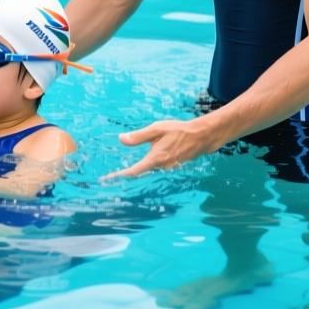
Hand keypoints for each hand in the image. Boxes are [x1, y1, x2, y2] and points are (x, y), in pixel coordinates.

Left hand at [103, 118, 218, 179]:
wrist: (201, 137)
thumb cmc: (178, 130)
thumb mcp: (157, 129)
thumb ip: (139, 136)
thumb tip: (121, 139)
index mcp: (155, 158)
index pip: (134, 171)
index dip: (119, 175)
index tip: (107, 179)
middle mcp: (161, 166)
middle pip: (140, 172)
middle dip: (126, 173)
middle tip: (110, 177)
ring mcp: (167, 167)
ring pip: (149, 168)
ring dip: (139, 167)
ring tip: (125, 171)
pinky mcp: (172, 165)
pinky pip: (156, 166)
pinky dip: (149, 164)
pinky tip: (148, 158)